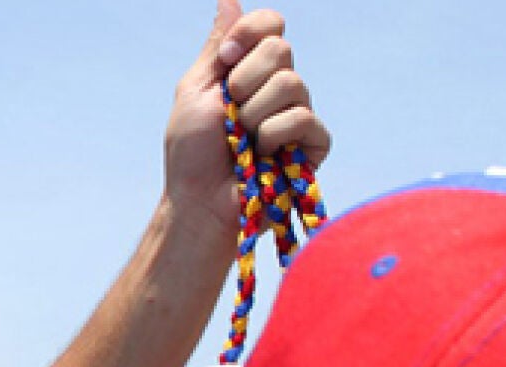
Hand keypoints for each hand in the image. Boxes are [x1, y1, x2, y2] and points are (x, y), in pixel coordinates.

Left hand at [165, 3, 328, 229]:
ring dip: (254, 115)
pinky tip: (262, 155)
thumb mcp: (196, 91)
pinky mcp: (314, 143)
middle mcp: (278, 86)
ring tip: (243, 141)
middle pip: (281, 48)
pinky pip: (302, 118)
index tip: (224, 62)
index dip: (250, 33)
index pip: (271, 25)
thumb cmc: (192, 154)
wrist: (200, 202)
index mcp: (250, 70)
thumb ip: (216, 47)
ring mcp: (298, 114)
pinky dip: (273, 135)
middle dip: (244, 81)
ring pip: (291, 83)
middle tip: (229, 112)